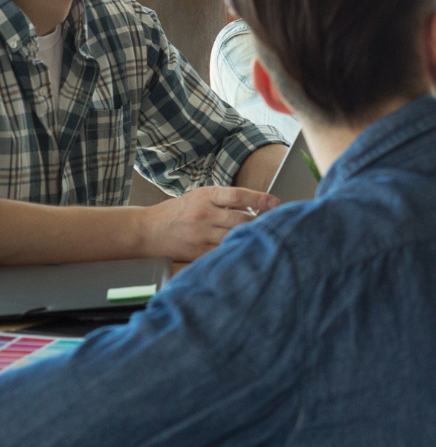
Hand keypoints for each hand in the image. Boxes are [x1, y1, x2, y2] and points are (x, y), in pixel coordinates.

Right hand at [138, 187, 277, 260]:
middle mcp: (204, 214)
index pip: (237, 195)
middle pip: (241, 219)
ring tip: (261, 236)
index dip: (260, 198)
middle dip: (260, 222)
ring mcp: (200, 234)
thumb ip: (225, 200)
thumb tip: (255, 207)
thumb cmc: (179, 211)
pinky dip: (236, 249)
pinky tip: (244, 249)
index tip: (276, 203)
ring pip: (235, 236)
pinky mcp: (197, 252)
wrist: (147, 230)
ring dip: (250, 236)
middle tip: (273, 223)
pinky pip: (224, 252)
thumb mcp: (200, 196)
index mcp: (206, 196)